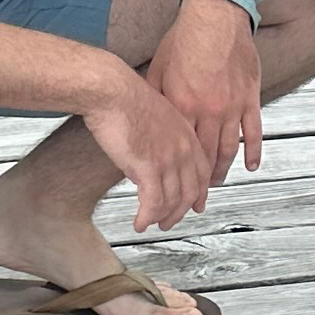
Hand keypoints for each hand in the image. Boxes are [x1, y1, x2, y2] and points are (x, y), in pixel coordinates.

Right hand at [84, 61, 215, 232]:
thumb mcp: (155, 116)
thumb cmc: (124, 96)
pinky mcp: (148, 167)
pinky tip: (139, 223)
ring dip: (162, 218)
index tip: (197, 204)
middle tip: (170, 222)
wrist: (111, 90)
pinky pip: (153, 202)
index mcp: (186, 135)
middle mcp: (182, 150)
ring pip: (173, 200)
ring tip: (152, 224)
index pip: (202, 172)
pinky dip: (147, 217)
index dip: (200, 192)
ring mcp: (168, 160)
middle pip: (190, 191)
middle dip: (180, 211)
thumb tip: (151, 155)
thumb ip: (161, 137)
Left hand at [150, 0, 263, 182]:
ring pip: (229, 149)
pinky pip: (253, 131)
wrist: (214, 17)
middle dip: (201, 182)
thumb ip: (156, 98)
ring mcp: (232, 106)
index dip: (179, 172)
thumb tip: (146, 121)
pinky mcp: (249, 98)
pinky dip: (253, 152)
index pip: (182, 150)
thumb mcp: (159, 69)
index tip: (175, 188)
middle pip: (206, 156)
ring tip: (217, 183)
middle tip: (197, 199)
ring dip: (223, 170)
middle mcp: (208, 111)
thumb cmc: (183, 40)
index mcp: (182, 106)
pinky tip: (250, 167)